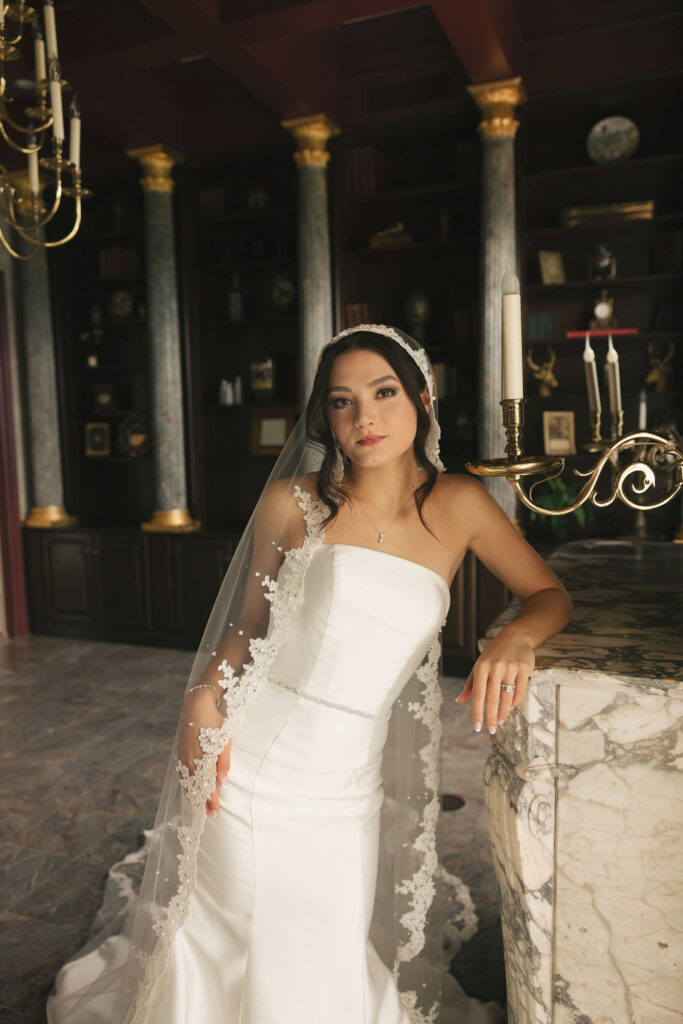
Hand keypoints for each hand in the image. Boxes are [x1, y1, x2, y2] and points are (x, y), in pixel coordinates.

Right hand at [178, 688, 231, 816]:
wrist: (197, 704)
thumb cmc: (215, 721)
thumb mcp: (224, 741)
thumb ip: (223, 763)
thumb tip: (223, 783)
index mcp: (202, 759)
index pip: (207, 787)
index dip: (211, 801)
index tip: (215, 812)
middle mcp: (190, 760)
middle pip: (195, 788)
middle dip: (202, 802)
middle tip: (208, 815)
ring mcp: (183, 756)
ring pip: (187, 782)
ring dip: (194, 795)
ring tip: (199, 806)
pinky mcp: (180, 751)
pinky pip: (182, 773)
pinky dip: (186, 784)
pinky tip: (189, 788)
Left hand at [454, 628, 534, 733]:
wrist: (515, 636)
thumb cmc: (493, 654)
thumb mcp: (479, 665)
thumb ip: (470, 684)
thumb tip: (459, 700)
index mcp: (481, 667)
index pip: (478, 694)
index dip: (477, 712)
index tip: (477, 727)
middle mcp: (495, 667)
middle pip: (492, 699)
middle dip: (491, 717)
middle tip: (492, 730)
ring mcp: (511, 667)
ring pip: (507, 697)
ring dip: (504, 712)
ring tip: (501, 720)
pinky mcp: (524, 668)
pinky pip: (520, 691)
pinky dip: (516, 702)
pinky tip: (511, 707)